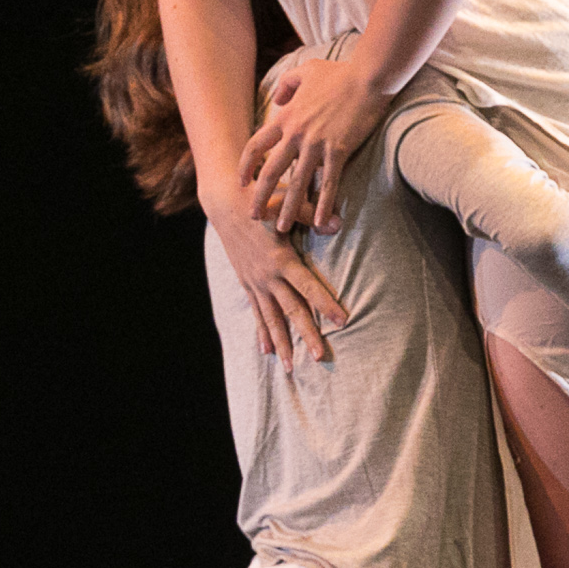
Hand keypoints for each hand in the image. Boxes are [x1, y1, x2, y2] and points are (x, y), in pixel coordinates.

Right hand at [207, 194, 347, 364]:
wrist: (224, 202)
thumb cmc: (262, 199)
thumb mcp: (287, 203)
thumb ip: (312, 215)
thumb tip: (338, 223)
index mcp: (281, 259)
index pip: (308, 287)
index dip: (326, 304)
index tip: (343, 321)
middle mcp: (267, 276)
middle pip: (292, 311)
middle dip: (307, 334)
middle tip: (321, 356)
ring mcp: (255, 282)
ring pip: (271, 319)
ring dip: (282, 343)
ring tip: (291, 368)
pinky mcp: (246, 283)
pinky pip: (256, 312)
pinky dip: (262, 332)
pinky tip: (266, 352)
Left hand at [240, 48, 387, 233]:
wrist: (368, 77)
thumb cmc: (339, 73)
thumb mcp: (305, 72)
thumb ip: (287, 85)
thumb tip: (278, 100)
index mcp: (286, 117)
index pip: (256, 145)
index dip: (245, 165)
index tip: (241, 181)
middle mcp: (296, 134)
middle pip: (270, 171)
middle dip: (259, 196)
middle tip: (253, 216)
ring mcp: (317, 144)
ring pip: (297, 183)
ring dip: (288, 208)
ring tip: (282, 227)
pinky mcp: (339, 150)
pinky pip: (329, 183)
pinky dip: (324, 204)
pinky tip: (322, 221)